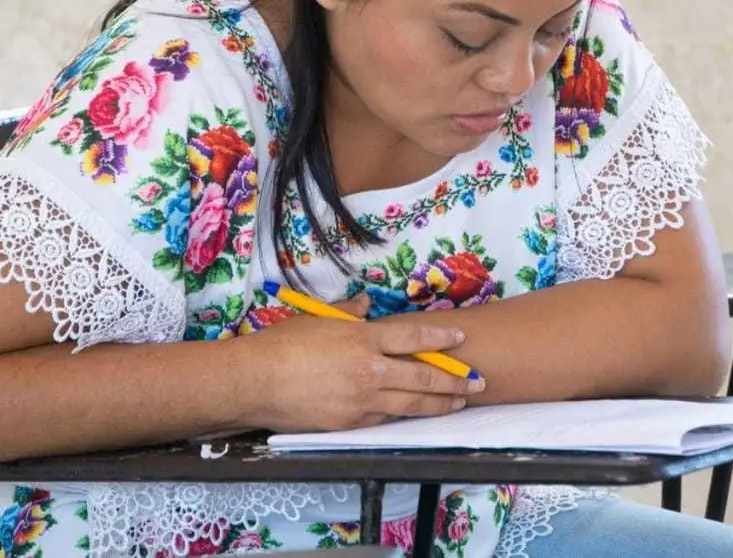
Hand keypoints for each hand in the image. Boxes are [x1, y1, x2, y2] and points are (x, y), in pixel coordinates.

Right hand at [235, 293, 484, 431]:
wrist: (255, 382)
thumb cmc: (282, 345)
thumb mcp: (317, 319)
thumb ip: (347, 313)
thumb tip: (363, 307)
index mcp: (363, 339)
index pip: (414, 337)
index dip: (441, 337)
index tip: (460, 338)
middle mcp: (369, 371)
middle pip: (424, 376)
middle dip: (455, 380)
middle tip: (477, 382)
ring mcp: (362, 401)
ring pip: (411, 403)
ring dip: (439, 403)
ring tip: (457, 403)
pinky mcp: (349, 423)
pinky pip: (385, 419)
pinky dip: (403, 415)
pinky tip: (414, 413)